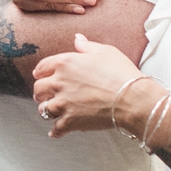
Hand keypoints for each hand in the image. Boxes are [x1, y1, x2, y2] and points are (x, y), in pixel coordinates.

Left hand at [31, 33, 148, 138]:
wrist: (132, 99)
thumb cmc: (121, 73)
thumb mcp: (105, 52)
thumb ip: (87, 46)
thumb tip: (77, 38)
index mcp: (65, 63)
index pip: (42, 67)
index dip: (41, 72)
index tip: (40, 75)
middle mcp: (59, 83)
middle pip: (38, 89)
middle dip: (41, 92)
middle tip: (44, 95)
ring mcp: (63, 103)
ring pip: (43, 109)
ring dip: (46, 110)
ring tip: (50, 112)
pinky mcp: (70, 121)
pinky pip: (56, 128)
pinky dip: (55, 131)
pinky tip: (55, 132)